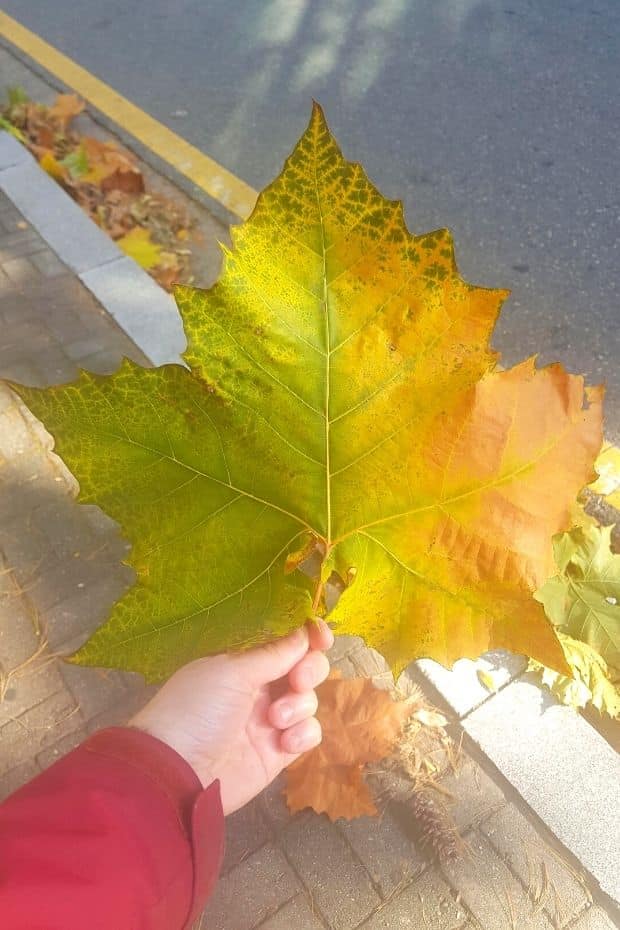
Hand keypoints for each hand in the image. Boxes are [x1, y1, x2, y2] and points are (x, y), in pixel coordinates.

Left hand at [128, 621, 332, 813]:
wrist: (178, 772)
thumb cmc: (198, 709)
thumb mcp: (232, 671)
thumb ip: (274, 653)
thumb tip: (304, 632)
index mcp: (243, 662)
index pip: (283, 642)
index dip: (306, 636)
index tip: (320, 636)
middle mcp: (259, 687)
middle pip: (304, 667)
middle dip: (309, 670)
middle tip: (297, 681)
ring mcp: (270, 720)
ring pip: (308, 700)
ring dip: (300, 705)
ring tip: (275, 720)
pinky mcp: (279, 751)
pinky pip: (308, 733)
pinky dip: (303, 733)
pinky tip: (284, 742)